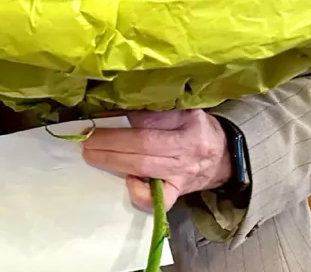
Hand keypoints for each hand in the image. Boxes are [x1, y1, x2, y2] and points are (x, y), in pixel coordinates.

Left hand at [82, 110, 232, 211]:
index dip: (121, 120)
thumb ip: (155, 111)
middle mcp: (186, 150)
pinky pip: (158, 200)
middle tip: (87, 139)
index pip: (150, 120)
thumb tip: (115, 111)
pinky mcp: (178, 193)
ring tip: (92, 154)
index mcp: (189, 123)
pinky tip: (128, 182)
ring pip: (144, 168)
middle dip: (110, 142)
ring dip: (114, 161)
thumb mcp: (184, 111)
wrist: (224, 158)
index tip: (98, 118)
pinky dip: (140, 194)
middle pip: (143, 145)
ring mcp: (182, 174)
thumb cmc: (197, 129)